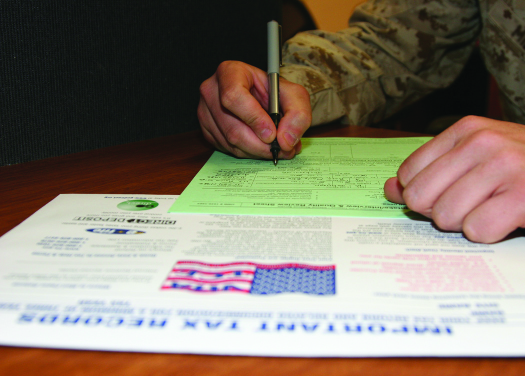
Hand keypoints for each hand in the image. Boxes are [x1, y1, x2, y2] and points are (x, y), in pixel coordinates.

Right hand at [198, 61, 311, 159]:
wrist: (259, 97)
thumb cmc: (273, 92)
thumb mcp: (293, 94)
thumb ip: (297, 115)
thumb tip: (285, 141)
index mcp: (229, 72)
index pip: (234, 96)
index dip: (254, 118)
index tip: (272, 134)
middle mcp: (211, 91)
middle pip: (232, 128)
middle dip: (261, 144)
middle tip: (282, 149)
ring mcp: (205, 112)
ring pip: (231, 142)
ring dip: (258, 151)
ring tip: (276, 147)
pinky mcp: (206, 130)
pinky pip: (227, 149)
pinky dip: (249, 152)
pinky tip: (261, 144)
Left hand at [384, 116, 524, 242]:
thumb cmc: (523, 165)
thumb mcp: (475, 156)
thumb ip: (430, 170)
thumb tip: (389, 188)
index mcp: (465, 130)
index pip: (409, 175)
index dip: (421, 194)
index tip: (445, 195)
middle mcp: (483, 143)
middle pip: (421, 198)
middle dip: (440, 212)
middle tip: (469, 206)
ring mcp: (506, 167)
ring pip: (445, 217)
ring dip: (466, 224)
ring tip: (490, 210)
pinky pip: (477, 231)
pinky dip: (489, 234)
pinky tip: (507, 219)